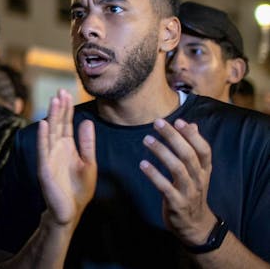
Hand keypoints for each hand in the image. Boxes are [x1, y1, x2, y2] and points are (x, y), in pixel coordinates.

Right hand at [36, 89, 96, 227]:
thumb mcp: (89, 163)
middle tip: (60, 90)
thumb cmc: (79, 189)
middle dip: (59, 107)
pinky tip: (44, 123)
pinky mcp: (44, 167)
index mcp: (68, 146)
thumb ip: (87, 143)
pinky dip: (43, 136)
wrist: (71, 211)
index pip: (67, 123)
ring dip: (52, 116)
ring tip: (54, 101)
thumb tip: (87, 121)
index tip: (68, 92)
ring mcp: (49, 156)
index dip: (67, 109)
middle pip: (58, 123)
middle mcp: (57, 148)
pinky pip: (43, 149)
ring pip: (50, 132)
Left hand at [140, 117, 216, 245]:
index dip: (193, 135)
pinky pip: (165, 187)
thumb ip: (194, 148)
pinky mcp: (177, 203)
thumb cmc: (192, 192)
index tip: (178, 121)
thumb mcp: (198, 171)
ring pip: (177, 169)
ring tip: (146, 139)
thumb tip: (192, 124)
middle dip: (173, 137)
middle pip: (188, 155)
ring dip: (161, 152)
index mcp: (204, 170)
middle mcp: (199, 179)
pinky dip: (154, 175)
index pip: (204, 149)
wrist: (195, 225)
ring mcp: (189, 192)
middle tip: (157, 123)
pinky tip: (143, 164)